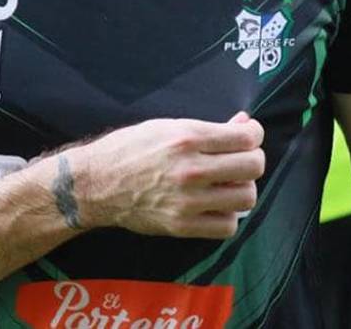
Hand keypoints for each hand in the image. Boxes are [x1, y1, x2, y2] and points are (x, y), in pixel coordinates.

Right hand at [71, 111, 264, 239]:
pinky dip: (227, 215)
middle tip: (241, 159)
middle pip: (252, 167)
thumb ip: (209, 128)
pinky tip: (215, 205)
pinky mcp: (182, 225)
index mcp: (187, 137)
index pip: (245, 138)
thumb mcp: (168, 126)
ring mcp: (187, 200)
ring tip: (228, 183)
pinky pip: (227, 226)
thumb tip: (244, 124)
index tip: (248, 136)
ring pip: (246, 198)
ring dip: (242, 189)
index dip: (254, 134)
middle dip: (253, 159)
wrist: (96, 183)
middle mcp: (190, 169)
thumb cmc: (130, 149)